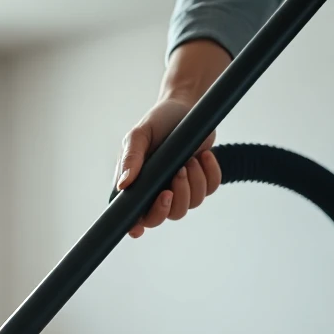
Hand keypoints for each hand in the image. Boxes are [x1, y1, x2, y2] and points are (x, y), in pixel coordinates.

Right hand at [115, 97, 220, 237]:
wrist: (185, 106)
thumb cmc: (157, 121)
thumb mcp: (139, 135)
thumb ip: (130, 159)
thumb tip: (123, 186)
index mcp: (137, 185)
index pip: (133, 216)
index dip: (135, 226)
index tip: (140, 226)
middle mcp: (157, 191)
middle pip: (162, 217)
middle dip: (170, 204)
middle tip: (175, 175)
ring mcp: (181, 188)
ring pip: (189, 205)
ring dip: (192, 183)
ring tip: (188, 159)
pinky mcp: (202, 181)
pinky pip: (210, 190)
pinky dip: (209, 174)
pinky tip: (203, 156)